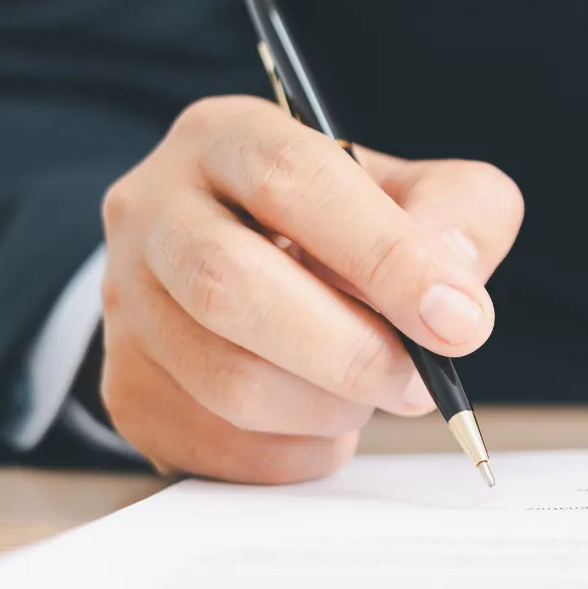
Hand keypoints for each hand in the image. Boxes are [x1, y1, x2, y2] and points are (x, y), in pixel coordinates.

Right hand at [98, 95, 523, 481]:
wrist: (266, 270)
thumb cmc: (352, 228)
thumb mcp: (423, 192)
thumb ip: (461, 216)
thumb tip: (451, 294)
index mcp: (227, 138)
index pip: (294, 180)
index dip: (383, 255)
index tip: (459, 320)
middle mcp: (154, 210)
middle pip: (230, 285)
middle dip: (349, 350)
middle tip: (422, 382)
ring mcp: (126, 303)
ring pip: (228, 380)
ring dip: (329, 406)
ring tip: (375, 389)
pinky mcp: (129, 389)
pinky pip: (220, 445)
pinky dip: (298, 450)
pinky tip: (327, 418)